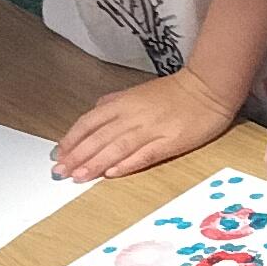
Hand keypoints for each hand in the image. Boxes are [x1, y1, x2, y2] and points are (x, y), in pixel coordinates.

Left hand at [56, 71, 238, 181]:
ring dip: (95, 163)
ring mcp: (151, 129)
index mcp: (123, 103)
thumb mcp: (138, 92)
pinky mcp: (170, 142)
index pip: (89, 122)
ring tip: (79, 177)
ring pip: (116, 147)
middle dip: (76, 156)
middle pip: (98, 137)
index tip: (58, 154)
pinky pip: (144, 154)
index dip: (72, 139)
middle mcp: (132, 115)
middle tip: (60, 172)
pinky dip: (127, 163)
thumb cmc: (175, 91)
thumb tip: (96, 110)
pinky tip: (112, 173)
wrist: (208, 88)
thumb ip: (115, 102)